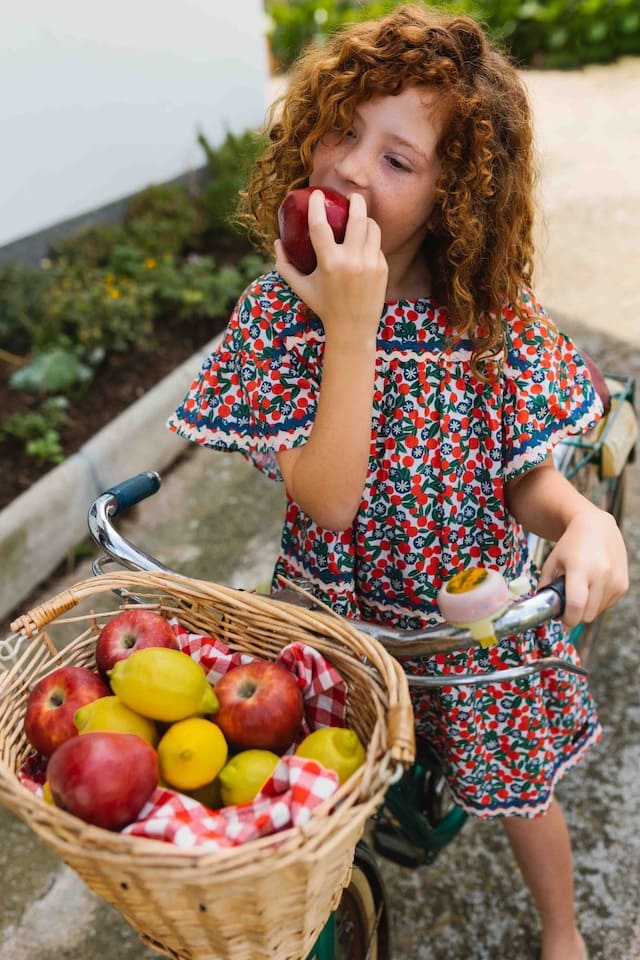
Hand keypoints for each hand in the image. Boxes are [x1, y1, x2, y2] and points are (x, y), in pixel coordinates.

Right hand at [275, 191, 387, 344]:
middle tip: (352, 197)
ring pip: (372, 227)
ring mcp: (370, 263)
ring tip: (359, 217)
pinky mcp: (382, 268)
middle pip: (357, 218)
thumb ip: (284, 265)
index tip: (316, 194)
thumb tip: (277, 242)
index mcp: (329, 263)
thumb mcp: (300, 287)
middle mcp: (352, 261)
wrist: (353, 328)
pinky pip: (377, 244)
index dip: (316, 206)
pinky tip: (363, 242)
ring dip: (365, 218)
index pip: (320, 226)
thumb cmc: (323, 306)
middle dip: (356, 201)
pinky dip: (369, 240)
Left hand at [539, 506, 627, 626]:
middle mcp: (601, 575)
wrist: (596, 527)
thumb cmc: (571, 545)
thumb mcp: (551, 561)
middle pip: (588, 614)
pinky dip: (598, 601)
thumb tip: (544, 607)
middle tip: (568, 605)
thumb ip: (545, 585)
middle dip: (576, 615)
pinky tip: (593, 585)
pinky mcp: (623, 584)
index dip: (568, 619)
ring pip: (598, 612)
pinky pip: (607, 604)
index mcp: (579, 568)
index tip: (562, 619)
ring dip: (587, 608)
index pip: (576, 605)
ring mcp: (615, 580)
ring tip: (581, 590)